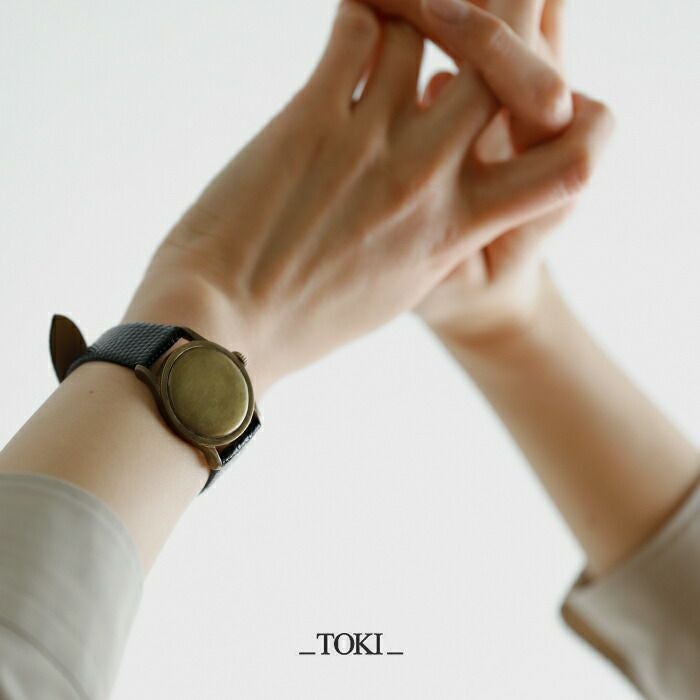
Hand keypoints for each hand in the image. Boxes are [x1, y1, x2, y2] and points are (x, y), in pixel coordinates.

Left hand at [124, 0, 609, 394]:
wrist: (222, 333)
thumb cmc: (306, 319)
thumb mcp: (398, 288)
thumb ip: (440, 236)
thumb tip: (450, 202)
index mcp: (458, 231)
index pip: (572, 160)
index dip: (565, 116)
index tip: (528, 102)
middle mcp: (429, 179)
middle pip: (511, 64)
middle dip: (502, 27)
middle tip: (469, 21)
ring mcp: (373, 143)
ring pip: (431, 24)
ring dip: (415, 12)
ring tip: (391, 25)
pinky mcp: (311, 118)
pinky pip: (356, 23)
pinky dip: (358, 14)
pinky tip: (344, 36)